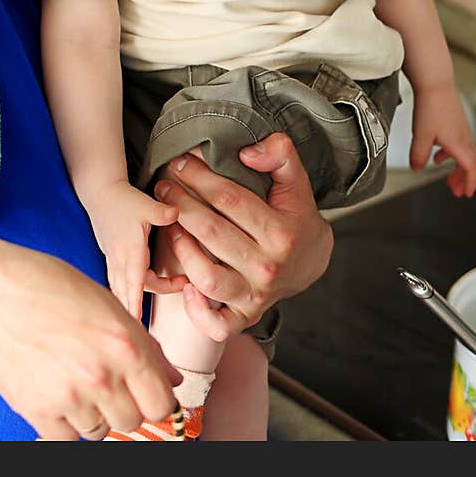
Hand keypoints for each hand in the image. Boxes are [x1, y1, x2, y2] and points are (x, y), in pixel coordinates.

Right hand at [0, 241, 180, 440]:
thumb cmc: (47, 287)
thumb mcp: (106, 302)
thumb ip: (144, 345)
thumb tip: (170, 379)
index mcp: (125, 344)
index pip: (161, 403)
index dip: (155, 399)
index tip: (145, 395)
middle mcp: (102, 375)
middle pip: (133, 421)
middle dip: (124, 405)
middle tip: (106, 383)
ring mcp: (70, 396)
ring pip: (100, 432)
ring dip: (94, 415)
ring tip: (75, 383)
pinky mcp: (39, 411)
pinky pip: (66, 440)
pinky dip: (65, 426)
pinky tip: (57, 397)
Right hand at [87, 180, 177, 320]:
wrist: (99, 191)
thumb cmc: (123, 198)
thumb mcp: (146, 204)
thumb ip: (163, 212)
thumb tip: (177, 213)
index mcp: (130, 250)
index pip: (134, 283)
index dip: (135, 304)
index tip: (135, 326)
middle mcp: (120, 259)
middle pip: (129, 292)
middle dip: (136, 310)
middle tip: (148, 325)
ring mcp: (113, 259)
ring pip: (121, 289)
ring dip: (129, 302)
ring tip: (139, 316)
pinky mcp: (110, 256)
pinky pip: (116, 282)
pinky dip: (123, 293)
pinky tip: (128, 298)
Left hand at [151, 133, 333, 342]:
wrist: (312, 260)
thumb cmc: (296, 215)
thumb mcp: (296, 180)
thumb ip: (280, 154)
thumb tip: (246, 152)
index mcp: (281, 233)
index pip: (230, 199)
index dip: (200, 177)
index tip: (180, 163)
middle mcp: (268, 268)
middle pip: (213, 234)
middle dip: (181, 205)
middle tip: (163, 187)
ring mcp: (256, 296)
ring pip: (208, 278)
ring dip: (182, 250)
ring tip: (170, 225)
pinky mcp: (246, 316)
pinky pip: (217, 324)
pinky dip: (197, 310)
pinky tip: (184, 284)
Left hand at [410, 85, 475, 196]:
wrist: (435, 83)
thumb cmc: (431, 107)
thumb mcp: (420, 135)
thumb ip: (418, 155)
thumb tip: (417, 168)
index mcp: (459, 144)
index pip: (471, 169)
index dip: (470, 183)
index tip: (466, 193)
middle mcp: (463, 137)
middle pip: (469, 163)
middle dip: (464, 178)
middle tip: (457, 190)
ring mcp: (460, 128)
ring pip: (463, 152)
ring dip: (457, 166)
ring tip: (447, 175)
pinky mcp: (454, 120)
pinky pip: (456, 142)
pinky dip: (450, 152)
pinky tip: (437, 153)